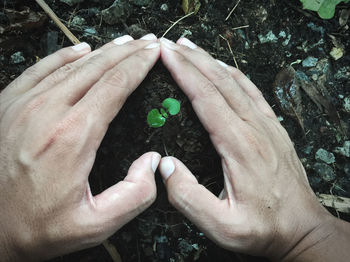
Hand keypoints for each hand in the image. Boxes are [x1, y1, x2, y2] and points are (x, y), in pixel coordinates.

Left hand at [0, 34, 160, 260]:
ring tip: (124, 44)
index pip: (115, 86)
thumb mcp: (95, 224)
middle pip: (97, 68)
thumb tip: (152, 162)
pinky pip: (40, 69)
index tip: (153, 52)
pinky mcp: (8, 105)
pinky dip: (64, 55)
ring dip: (102, 52)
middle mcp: (47, 112)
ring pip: (72, 65)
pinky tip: (80, 48)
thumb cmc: (38, 226)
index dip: (138, 65)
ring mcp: (23, 105)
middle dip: (127, 52)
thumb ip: (134, 195)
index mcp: (72, 136)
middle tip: (146, 42)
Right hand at [158, 38, 349, 260]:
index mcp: (240, 147)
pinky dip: (234, 74)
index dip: (183, 72)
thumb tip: (166, 165)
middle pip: (220, 82)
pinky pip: (252, 92)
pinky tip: (223, 68)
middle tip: (170, 45)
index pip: (206, 98)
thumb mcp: (222, 226)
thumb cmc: (263, 228)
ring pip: (237, 82)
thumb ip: (188, 197)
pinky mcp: (273, 128)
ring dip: (211, 62)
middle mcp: (255, 129)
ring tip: (191, 48)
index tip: (165, 54)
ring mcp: (267, 125)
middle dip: (193, 59)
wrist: (302, 228)